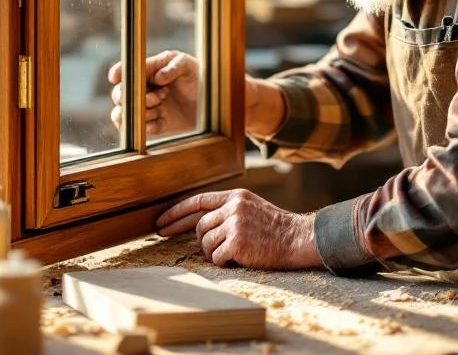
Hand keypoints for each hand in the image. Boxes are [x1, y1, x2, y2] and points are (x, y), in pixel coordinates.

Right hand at [108, 50, 198, 136]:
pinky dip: (147, 127)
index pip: (127, 72)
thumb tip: (158, 78)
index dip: (118, 73)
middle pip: (120, 95)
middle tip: (150, 98)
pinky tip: (159, 122)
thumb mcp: (187, 65)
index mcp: (149, 72)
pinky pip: (144, 129)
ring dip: (140, 112)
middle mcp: (146, 90)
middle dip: (128, 98)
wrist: (213, 100)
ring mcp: (151, 108)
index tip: (114, 78)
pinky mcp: (160, 124)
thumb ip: (173, 67)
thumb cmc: (198, 76)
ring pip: (128, 114)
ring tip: (158, 108)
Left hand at [156, 189, 320, 269]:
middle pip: (199, 226)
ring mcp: (235, 224)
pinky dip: (223, 262)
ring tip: (233, 254)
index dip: (176, 213)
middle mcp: (233, 207)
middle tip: (213, 249)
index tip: (160, 223)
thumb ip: (228, 210)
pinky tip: (238, 259)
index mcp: (235, 196)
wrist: (297, 239)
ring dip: (215, 253)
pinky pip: (216, 257)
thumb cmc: (275, 228)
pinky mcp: (237, 242)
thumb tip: (200, 225)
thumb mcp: (251, 208)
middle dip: (201, 241)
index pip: (197, 202)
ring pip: (206, 243)